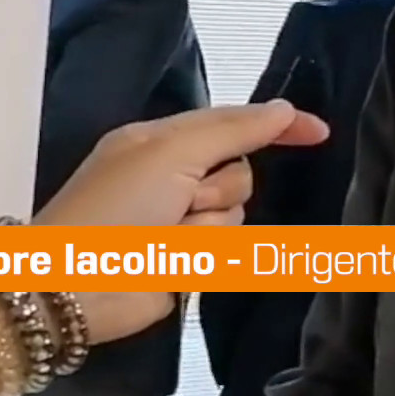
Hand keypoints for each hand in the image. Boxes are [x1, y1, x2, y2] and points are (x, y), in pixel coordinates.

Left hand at [34, 101, 327, 341]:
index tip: (320, 131)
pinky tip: (175, 264)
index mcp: (160, 140)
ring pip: (234, 214)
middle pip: (240, 172)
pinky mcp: (184, 262)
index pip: (232, 122)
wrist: (74, 287)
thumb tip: (284, 109)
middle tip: (185, 200)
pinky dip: (202, 256)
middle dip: (220, 188)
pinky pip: (222, 249)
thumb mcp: (172, 152)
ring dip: (207, 227)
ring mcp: (178, 222)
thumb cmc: (116, 207)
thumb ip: (233, 128)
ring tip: (168, 240)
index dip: (276, 124)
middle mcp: (172, 177)